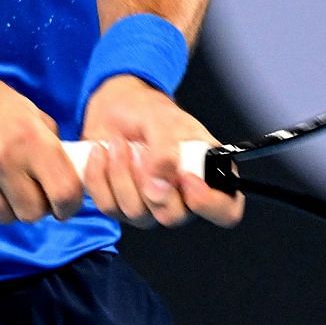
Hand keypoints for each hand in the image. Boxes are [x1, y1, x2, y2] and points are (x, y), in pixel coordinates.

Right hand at [0, 62, 83, 223]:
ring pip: (5, 217)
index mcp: (26, 135)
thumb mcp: (21, 105)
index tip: (65, 205)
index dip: (70, 204)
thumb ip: (47, 138)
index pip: (64, 190)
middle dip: (36, 206)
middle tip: (30, 191)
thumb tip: (69, 170)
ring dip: (8, 207)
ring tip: (0, 183)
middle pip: (33, 213)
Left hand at [79, 75, 245, 228]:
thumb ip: (166, 151)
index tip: (185, 178)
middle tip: (139, 150)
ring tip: (117, 143)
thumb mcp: (163, 120)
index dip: (209, 204)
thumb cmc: (147, 110)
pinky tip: (101, 154)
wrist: (113, 108)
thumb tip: (160, 187)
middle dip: (149, 181)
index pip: (226, 209)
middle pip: (173, 216)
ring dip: (121, 174)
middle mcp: (183, 196)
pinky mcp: (121, 205)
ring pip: (137, 213)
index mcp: (208, 173)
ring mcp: (151, 205)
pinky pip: (109, 207)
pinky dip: (99, 177)